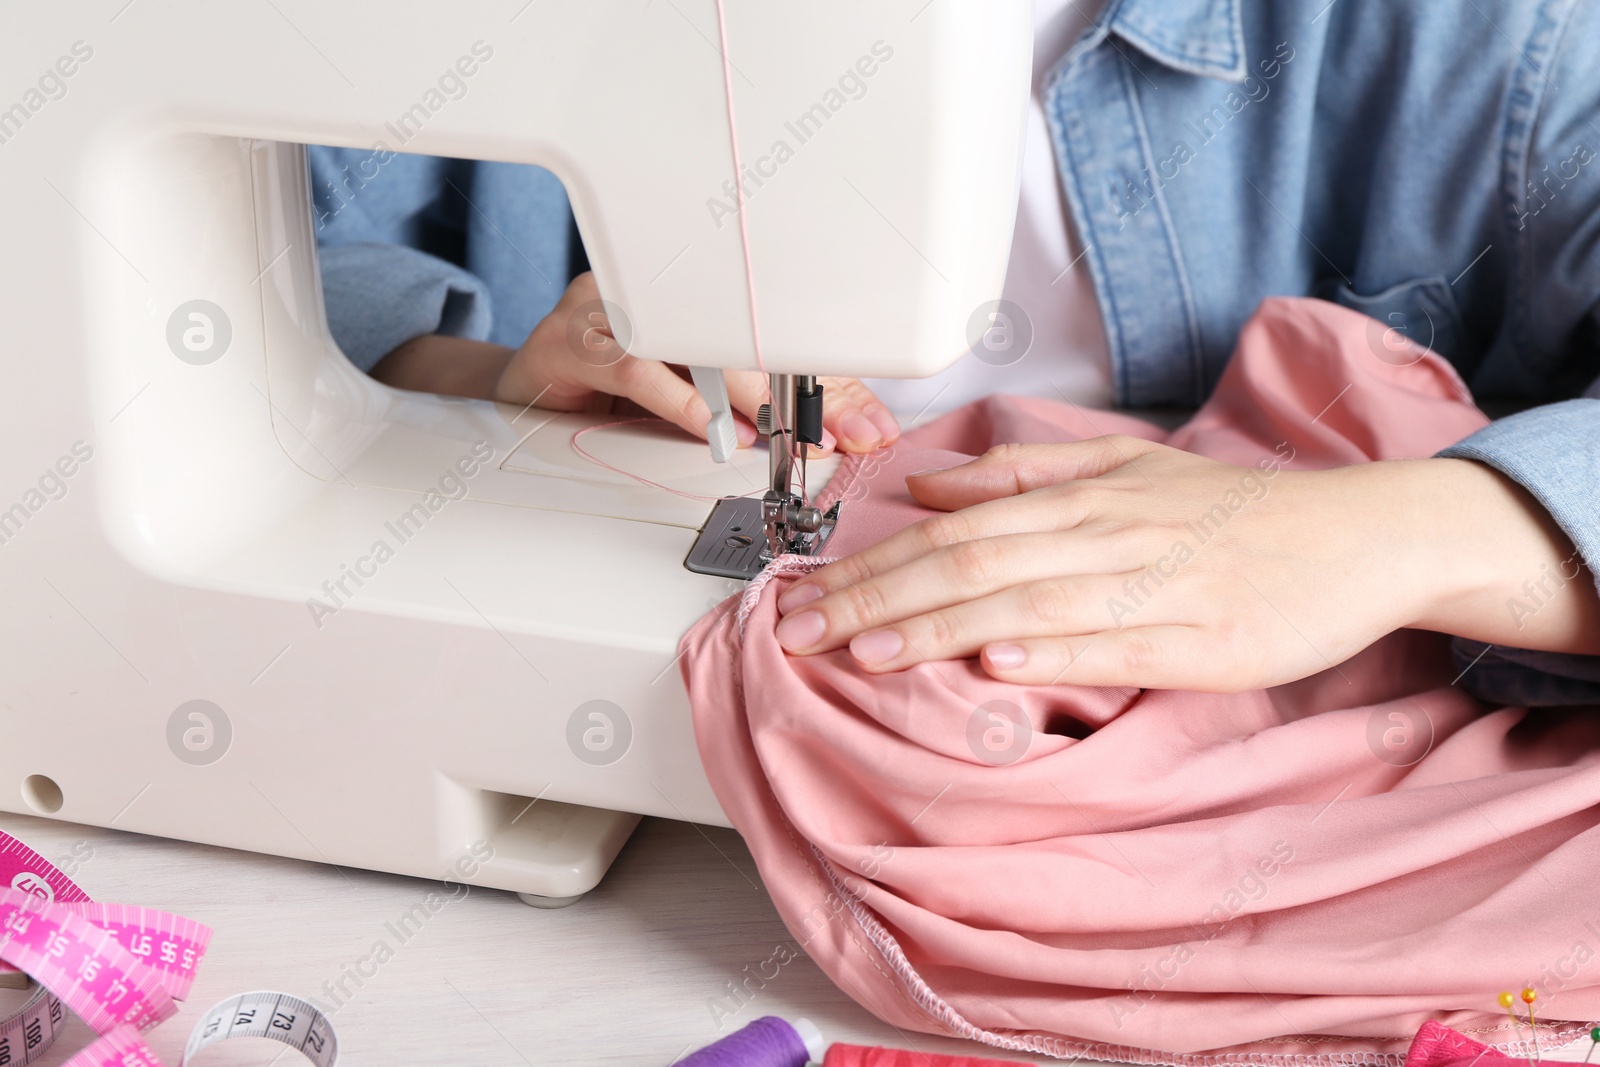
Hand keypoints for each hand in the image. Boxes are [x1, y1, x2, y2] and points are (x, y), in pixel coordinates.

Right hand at [373, 272, 899, 455]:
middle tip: (827, 434)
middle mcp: (654, 285)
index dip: (826, 376)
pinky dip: (676, 401)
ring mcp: (610, 307)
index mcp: (697, 285)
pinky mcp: (568, 340)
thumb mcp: (708, 399)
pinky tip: (706, 428)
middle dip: (792, 387)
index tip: (865, 426)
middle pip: (739, 322)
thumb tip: (863, 429)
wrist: (522, 393)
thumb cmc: (614, 390)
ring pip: (687, 337)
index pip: (777, 324)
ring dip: (736, 391)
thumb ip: (779, 409)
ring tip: (768, 433)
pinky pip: (632, 363)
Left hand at [770, 436, 1599, 690]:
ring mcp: (1152, 590)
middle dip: (877, 600)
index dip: (873, 565)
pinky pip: (1113, 646)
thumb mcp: (1124, 470)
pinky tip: (996, 663)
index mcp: (1080, 499)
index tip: (805, 595)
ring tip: (867, 653)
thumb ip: (1020, 474)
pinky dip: (1051, 652)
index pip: (952, 531)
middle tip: (800, 631)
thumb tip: (926, 486)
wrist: (1355, 537)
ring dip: (940, 628)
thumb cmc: (1230, 511)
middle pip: (970, 564)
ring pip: (1026, 603)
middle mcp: (1104, 537)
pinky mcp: (1199, 642)